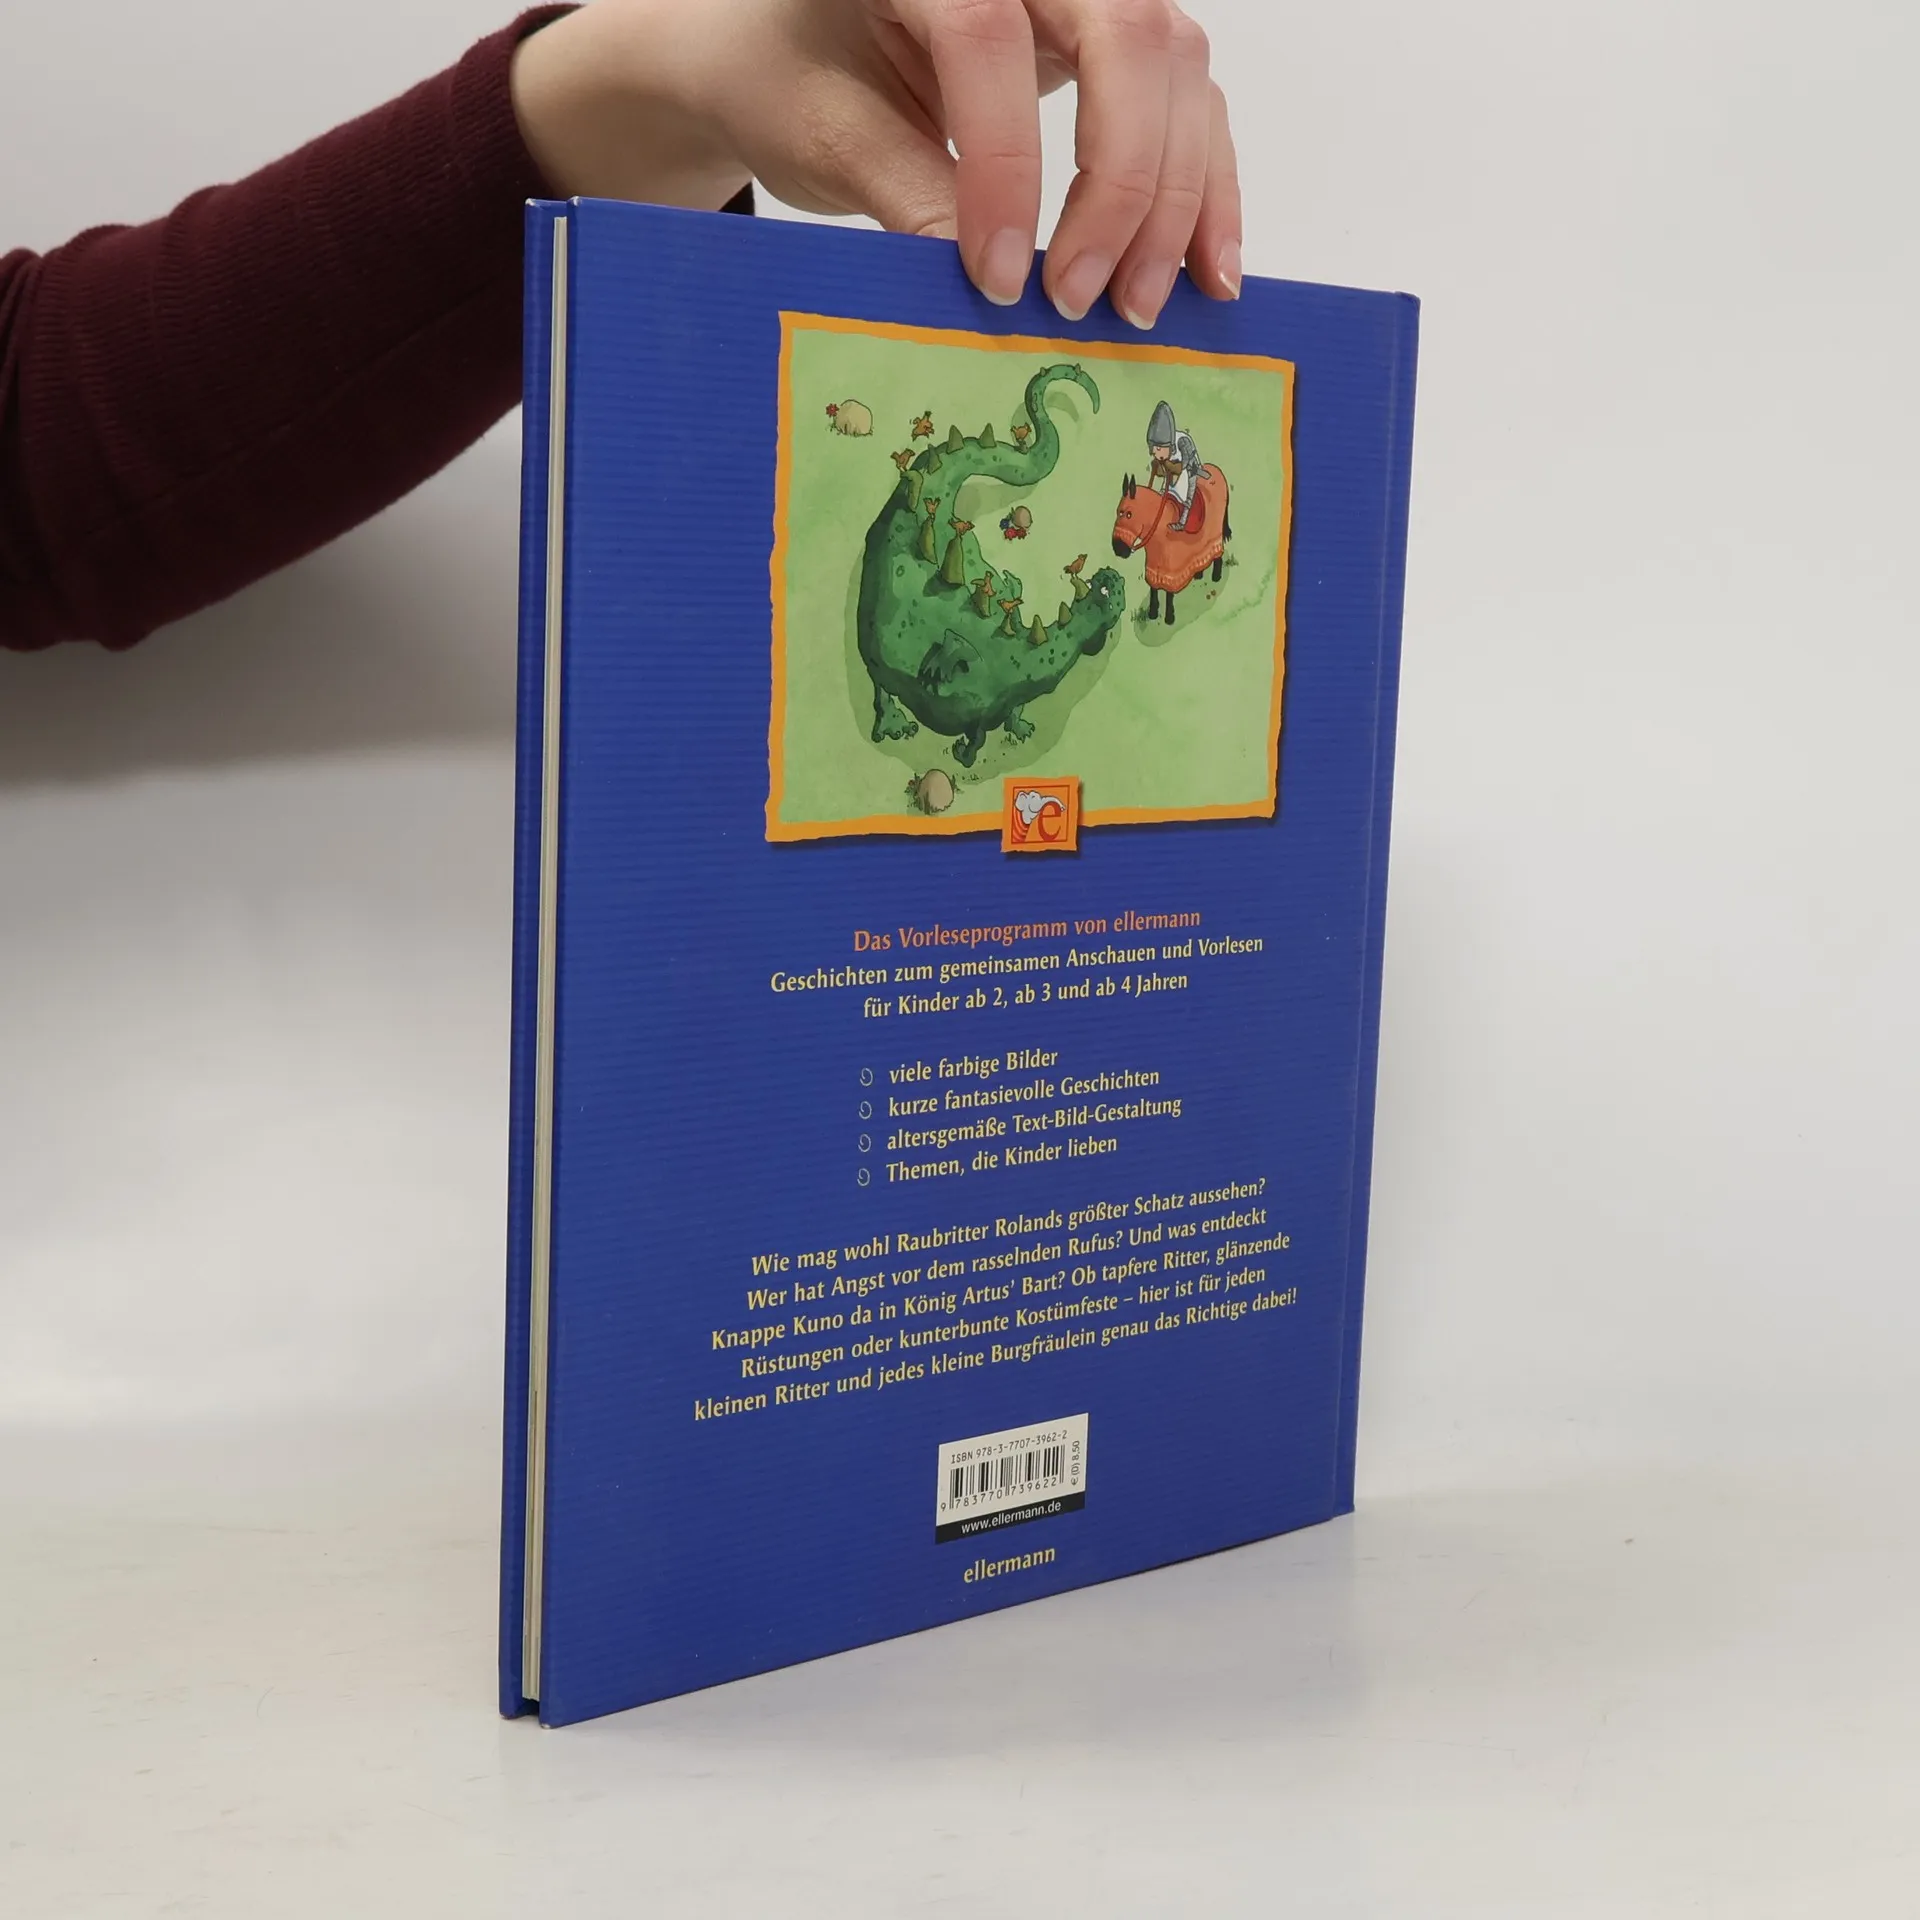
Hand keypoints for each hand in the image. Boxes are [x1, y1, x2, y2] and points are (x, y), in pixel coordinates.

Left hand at [510, 0, 1240, 328]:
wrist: (798, 52)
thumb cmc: (799, 75)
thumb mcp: (828, 135)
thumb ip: (907, 193)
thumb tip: (995, 285)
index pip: (990, 37)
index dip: (1005, 164)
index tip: (1000, 277)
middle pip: (1126, 37)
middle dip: (1120, 183)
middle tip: (1079, 298)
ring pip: (1176, 69)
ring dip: (1174, 198)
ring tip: (1136, 307)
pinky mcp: (1124, 43)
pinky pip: (1194, 103)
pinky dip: (1209, 190)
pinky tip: (1206, 272)